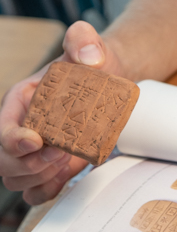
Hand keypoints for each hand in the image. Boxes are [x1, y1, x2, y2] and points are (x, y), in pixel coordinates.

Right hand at [0, 20, 124, 204]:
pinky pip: (35, 192)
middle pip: (4, 162)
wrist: (110, 81)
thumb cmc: (93, 63)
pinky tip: (66, 175)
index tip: (37, 141)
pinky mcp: (50, 167)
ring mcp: (34, 150)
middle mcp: (21, 126)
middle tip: (62, 154)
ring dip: (40, 177)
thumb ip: (83, 40)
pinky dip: (47, 191)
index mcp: (21, 99)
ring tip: (68, 158)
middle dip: (29, 164)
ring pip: (16, 179)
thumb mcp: (88, 44)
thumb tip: (89, 56)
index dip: (14, 140)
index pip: (3, 127)